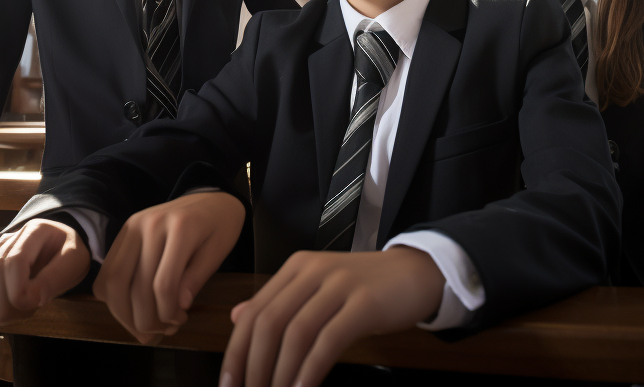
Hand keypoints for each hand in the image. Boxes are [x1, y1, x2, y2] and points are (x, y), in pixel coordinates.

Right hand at [0, 219, 90, 328]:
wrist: (61, 251)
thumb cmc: (69, 256)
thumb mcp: (75, 262)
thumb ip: (56, 278)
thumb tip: (31, 299)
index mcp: (35, 230)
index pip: (15, 260)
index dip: (19, 290)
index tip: (36, 304)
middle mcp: (9, 240)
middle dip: (10, 304)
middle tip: (31, 310)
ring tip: (18, 315)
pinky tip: (1, 319)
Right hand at [93, 191, 245, 344]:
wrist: (210, 198)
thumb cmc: (219, 226)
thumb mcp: (218, 251)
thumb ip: (197, 278)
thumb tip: (177, 308)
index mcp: (181, 227)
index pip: (163, 284)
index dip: (167, 313)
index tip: (179, 321)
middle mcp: (151, 223)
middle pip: (135, 286)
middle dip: (146, 320)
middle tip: (161, 332)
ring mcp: (133, 225)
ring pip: (114, 282)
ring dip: (124, 315)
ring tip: (144, 327)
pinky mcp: (124, 230)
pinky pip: (107, 271)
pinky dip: (112, 297)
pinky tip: (131, 308)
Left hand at [219, 247, 444, 386]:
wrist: (415, 272)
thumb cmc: (366, 286)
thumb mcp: (318, 286)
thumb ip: (279, 300)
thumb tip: (236, 317)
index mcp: (297, 267)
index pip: (255, 310)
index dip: (235, 351)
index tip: (228, 384)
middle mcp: (314, 270)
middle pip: (269, 321)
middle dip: (253, 367)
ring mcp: (339, 284)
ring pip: (296, 332)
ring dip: (279, 374)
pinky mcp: (364, 303)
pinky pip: (328, 340)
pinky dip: (310, 370)